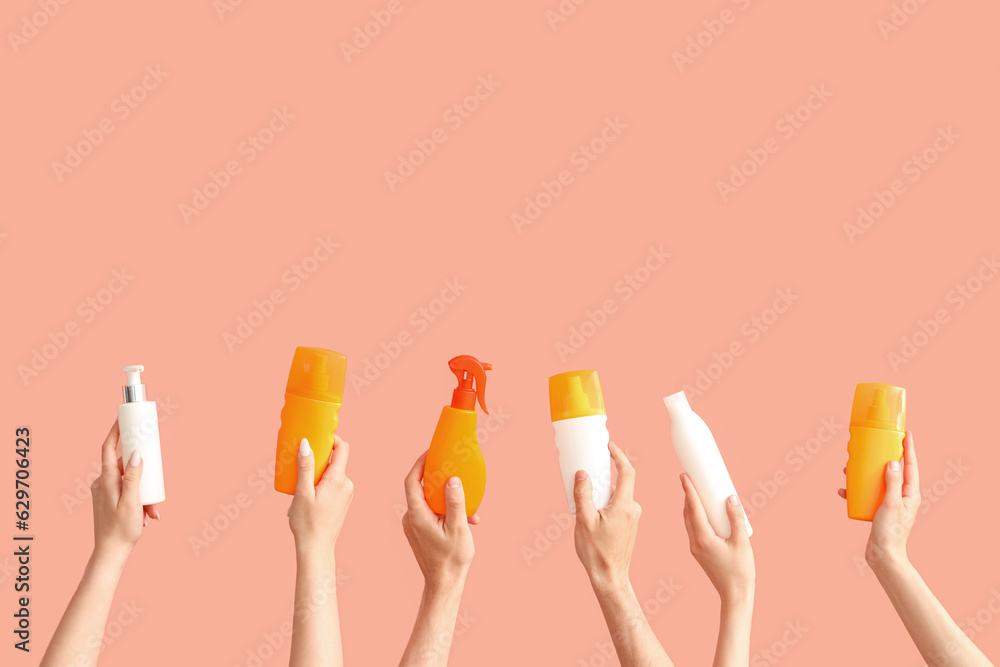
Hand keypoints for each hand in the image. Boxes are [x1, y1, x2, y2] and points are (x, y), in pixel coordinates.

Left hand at [92, 421, 144, 562]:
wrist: (110, 553)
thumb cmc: (121, 530)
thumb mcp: (132, 502)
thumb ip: (133, 477)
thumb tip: (136, 453)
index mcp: (106, 480)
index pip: (109, 449)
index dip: (115, 431)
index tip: (122, 418)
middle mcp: (103, 483)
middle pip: (124, 464)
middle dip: (143, 471)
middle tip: (154, 472)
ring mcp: (106, 491)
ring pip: (129, 479)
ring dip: (144, 490)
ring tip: (151, 510)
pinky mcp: (110, 499)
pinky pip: (128, 490)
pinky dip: (140, 498)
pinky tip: (147, 514)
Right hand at [288, 436, 353, 556]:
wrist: (317, 549)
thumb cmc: (307, 523)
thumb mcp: (302, 492)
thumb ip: (305, 467)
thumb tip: (306, 443)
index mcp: (339, 479)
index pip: (342, 448)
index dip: (331, 439)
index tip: (315, 439)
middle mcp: (347, 484)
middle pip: (335, 461)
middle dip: (318, 459)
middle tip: (299, 464)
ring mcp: (346, 494)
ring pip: (332, 473)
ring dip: (317, 473)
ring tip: (301, 486)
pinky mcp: (343, 501)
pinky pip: (333, 484)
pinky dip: (321, 483)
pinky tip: (308, 495)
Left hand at [401, 452, 476, 589]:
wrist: (443, 584)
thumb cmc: (451, 559)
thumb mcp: (458, 528)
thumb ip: (456, 502)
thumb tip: (453, 480)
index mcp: (417, 515)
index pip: (411, 481)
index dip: (419, 464)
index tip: (431, 452)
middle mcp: (411, 518)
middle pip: (420, 489)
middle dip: (437, 479)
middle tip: (452, 469)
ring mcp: (414, 526)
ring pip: (428, 502)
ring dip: (446, 499)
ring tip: (468, 504)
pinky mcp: (419, 532)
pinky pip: (431, 514)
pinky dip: (446, 511)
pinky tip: (466, 519)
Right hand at [573, 443, 640, 594]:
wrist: (610, 577)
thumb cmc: (597, 553)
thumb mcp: (584, 521)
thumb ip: (584, 495)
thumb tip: (582, 474)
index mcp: (624, 506)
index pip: (627, 472)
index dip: (618, 455)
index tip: (609, 446)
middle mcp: (632, 509)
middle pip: (621, 482)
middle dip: (604, 474)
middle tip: (588, 470)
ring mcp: (632, 517)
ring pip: (618, 494)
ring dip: (603, 491)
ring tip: (585, 498)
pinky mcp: (629, 524)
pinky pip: (618, 504)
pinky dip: (606, 501)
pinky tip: (592, 511)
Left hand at [680, 473, 753, 601]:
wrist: (735, 596)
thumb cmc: (740, 571)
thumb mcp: (742, 542)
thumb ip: (736, 519)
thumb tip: (730, 498)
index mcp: (703, 538)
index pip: (693, 508)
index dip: (688, 490)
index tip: (683, 476)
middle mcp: (695, 542)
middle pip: (687, 513)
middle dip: (688, 495)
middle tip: (690, 479)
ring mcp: (695, 548)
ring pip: (689, 522)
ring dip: (690, 506)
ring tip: (696, 492)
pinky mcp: (699, 553)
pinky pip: (694, 529)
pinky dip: (695, 517)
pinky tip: (703, 513)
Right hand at [838, 431, 918, 570]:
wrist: (883, 556)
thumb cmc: (891, 532)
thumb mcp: (892, 504)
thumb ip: (894, 483)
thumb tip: (893, 462)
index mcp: (910, 493)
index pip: (911, 465)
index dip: (909, 448)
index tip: (906, 433)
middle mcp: (902, 496)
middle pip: (892, 470)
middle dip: (880, 458)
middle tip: (871, 447)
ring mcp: (890, 503)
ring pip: (876, 481)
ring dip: (863, 473)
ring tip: (848, 469)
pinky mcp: (878, 510)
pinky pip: (866, 495)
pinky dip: (855, 491)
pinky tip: (843, 491)